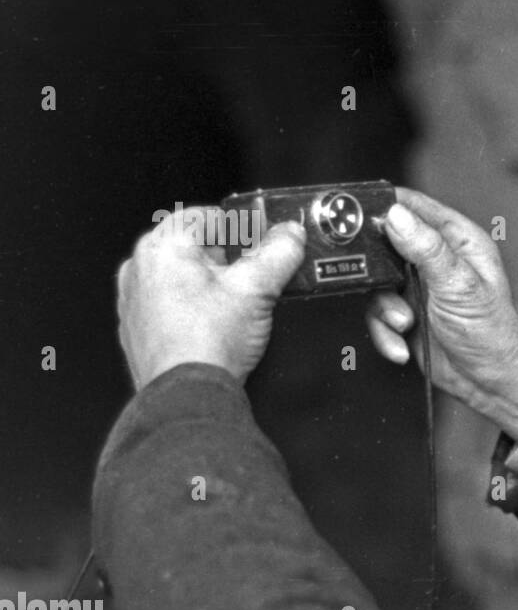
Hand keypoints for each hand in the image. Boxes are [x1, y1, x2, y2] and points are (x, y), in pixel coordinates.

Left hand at [116, 207, 304, 388]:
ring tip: (236, 304)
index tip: (261, 238)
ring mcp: (135, 300)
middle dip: (227, 256)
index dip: (241, 225)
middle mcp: (140, 269)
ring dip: (209, 283)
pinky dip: (192, 307)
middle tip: (253, 274)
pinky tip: (215, 325)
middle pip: (192, 246)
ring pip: (180, 276)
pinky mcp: (138, 328)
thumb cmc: (206, 344)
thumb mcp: (257, 289)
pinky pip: (170, 304)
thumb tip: (290, 235)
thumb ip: (279, 253)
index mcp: (162, 247)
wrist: (186, 394)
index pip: (206, 215)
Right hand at [366, 188, 517, 441]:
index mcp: (457, 240)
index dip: (383, 208)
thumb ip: (426, 249)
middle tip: (381, 285)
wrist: (493, 384)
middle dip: (377, 271)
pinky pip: (377, 315)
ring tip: (406, 323)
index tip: (358, 219)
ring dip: (385, 310)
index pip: (412, 206)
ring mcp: (419, 287)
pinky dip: (385, 333)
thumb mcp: (459, 286)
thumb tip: (396, 215)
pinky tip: (403, 344)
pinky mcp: (407, 314)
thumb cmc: (495, 334)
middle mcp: (436, 259)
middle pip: (384, 244)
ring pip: (377, 284)